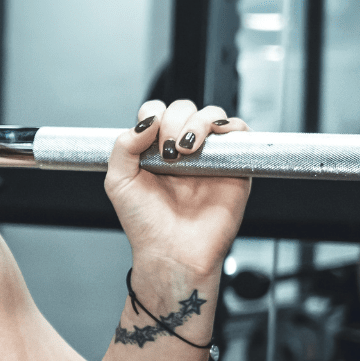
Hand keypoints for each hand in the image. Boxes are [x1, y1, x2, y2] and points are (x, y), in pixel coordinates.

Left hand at [105, 100, 251, 277]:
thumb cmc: (146, 224)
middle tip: (169, 151)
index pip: (157, 111)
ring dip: (198, 122)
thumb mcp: (119, 181)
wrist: (172, 252)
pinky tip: (211, 141)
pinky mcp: (234, 166)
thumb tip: (148, 120)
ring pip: (212, 115)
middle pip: (184, 108)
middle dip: (175, 121)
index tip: (150, 138)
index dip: (154, 115)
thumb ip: (124, 145)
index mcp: (154, 150)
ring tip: (187, 150)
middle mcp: (182, 150)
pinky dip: (229, 126)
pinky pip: (240, 132)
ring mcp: (209, 156)